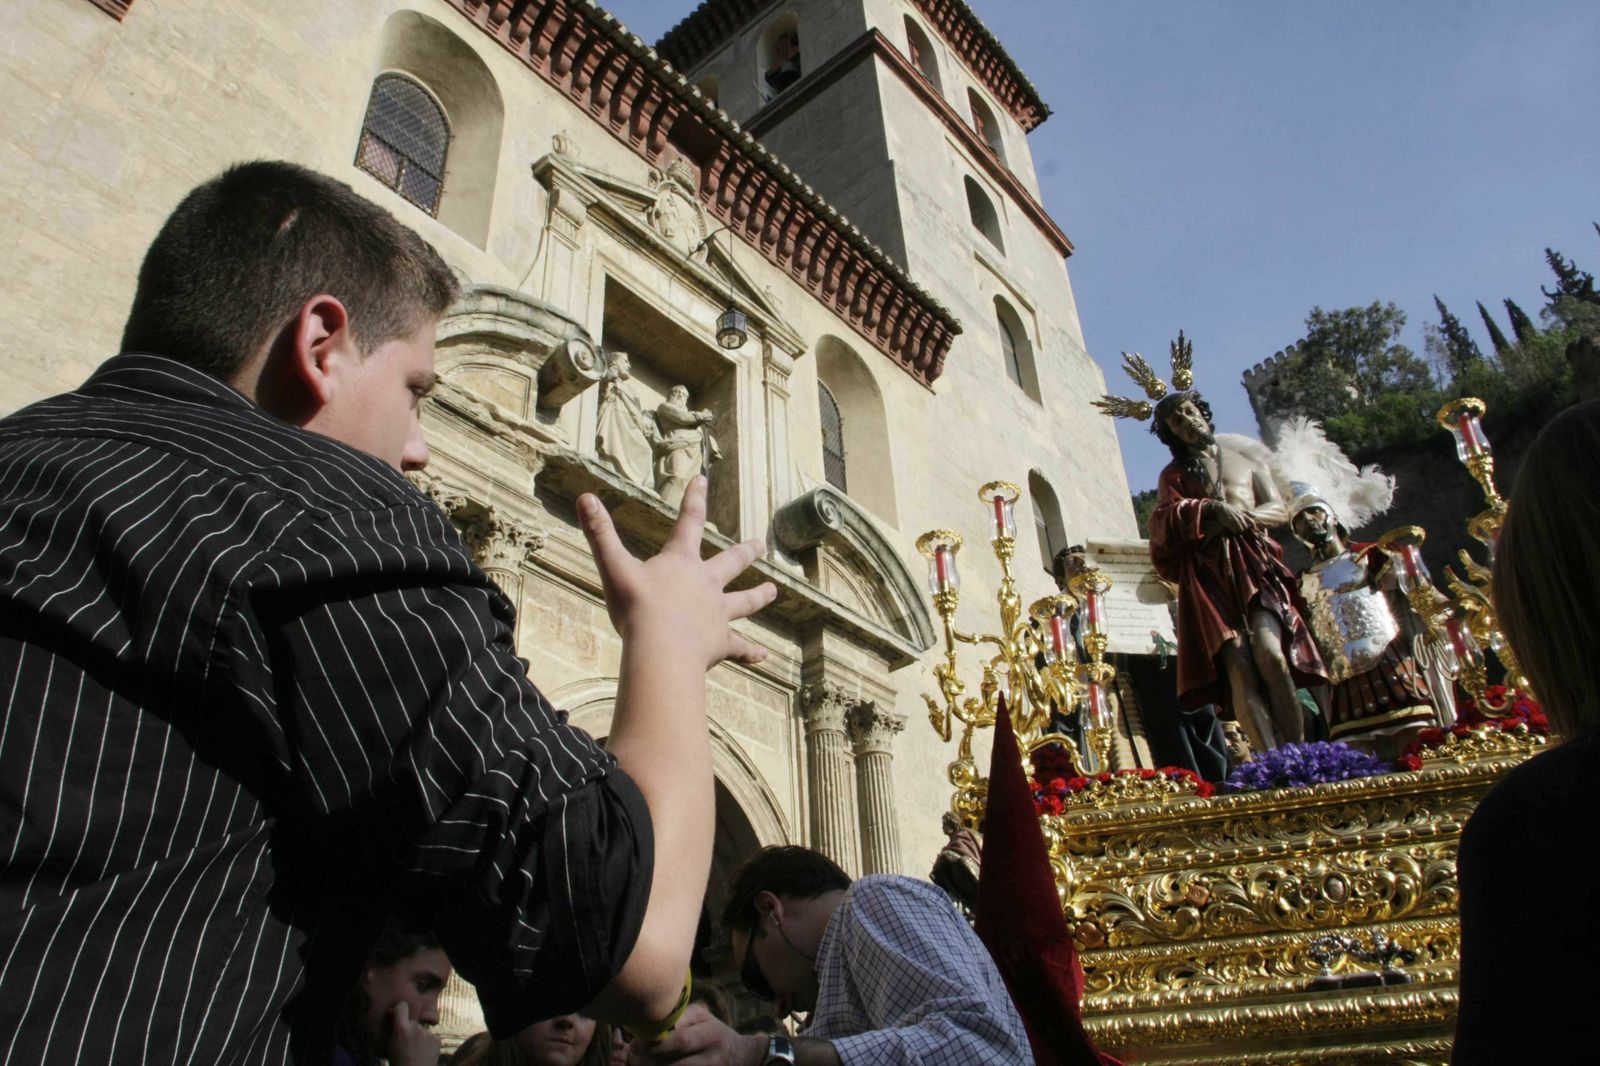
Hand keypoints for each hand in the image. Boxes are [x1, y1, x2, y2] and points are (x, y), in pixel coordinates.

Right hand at [383, 1002, 440, 1065]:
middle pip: (412, 1021)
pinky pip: (431, 1037)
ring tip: (416, 1051)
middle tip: (407, 1042)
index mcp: (401, 1029)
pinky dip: (428, 1043)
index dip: (400, 1008)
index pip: (401, 1006)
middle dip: (410, 1028)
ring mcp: (427, 1033)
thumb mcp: (390, 1046)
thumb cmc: (399, 1063)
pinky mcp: (437, 1039)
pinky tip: (424, 1053)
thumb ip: (394, 1029)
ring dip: (419, 1036)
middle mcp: (415, 1028)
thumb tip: (392, 1014)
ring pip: (422, 1030)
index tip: (398, 1012)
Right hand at [579, 477, 775, 668]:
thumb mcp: (613, 568)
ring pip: (743, 602)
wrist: (660, 649)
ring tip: (774, 591)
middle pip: (730, 563)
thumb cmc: (636, 608)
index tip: (702, 480)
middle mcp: (705, 583)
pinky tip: (763, 655)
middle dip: (745, 552)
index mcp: (681, 562)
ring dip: (758, 596)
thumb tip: (584, 497)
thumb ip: (600, 534)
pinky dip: (751, 652)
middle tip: (760, 544)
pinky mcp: (719, 642)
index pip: (688, 521)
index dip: (694, 498)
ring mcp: (716, 613)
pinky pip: (739, 647)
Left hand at [627, 1005, 765, 1064]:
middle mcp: (712, 1057)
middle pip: (677, 1065)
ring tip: (640, 1062)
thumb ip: (681, 1017)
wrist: (742, 1057)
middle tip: (634, 1056)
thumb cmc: (714, 1032)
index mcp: (711, 1034)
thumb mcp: (703, 1017)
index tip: (636, 1044)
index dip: (658, 1045)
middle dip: (651, 1061)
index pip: (683, 1041)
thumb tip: (653, 1020)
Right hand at [1211, 501, 1252, 533]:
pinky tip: (1232, 529)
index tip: (1254, 530)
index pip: (1252, 522)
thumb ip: (1247, 513)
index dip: (1254, 527)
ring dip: (1239, 530)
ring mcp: (1235, 520)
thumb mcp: (1240, 509)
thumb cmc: (1230, 508)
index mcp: (1243, 514)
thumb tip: (1255, 516)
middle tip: (1240, 529)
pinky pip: (1234, 530)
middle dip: (1244, 529)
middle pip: (1246, 527)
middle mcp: (1240, 517)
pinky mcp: (1229, 523)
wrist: (1221, 507)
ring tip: (1236, 529)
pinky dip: (1234, 530)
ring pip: (1241, 529)